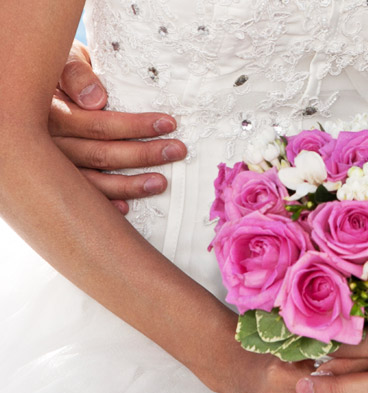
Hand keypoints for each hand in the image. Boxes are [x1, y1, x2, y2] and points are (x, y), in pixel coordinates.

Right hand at [49, 40, 186, 213]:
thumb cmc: (65, 74)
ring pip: (93, 182)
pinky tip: (126, 208)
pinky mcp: (61, 180)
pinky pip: (84, 198)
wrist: (42, 87)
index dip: (134, 126)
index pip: (98, 125)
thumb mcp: (67, 61)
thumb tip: (96, 99)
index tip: (168, 123)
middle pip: (100, 155)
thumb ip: (76, 73)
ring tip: (162, 183)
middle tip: (177, 150)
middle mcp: (49, 144)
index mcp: (51, 113)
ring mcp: (54, 165)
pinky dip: (105, 204)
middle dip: (143, 154)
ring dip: (130, 185)